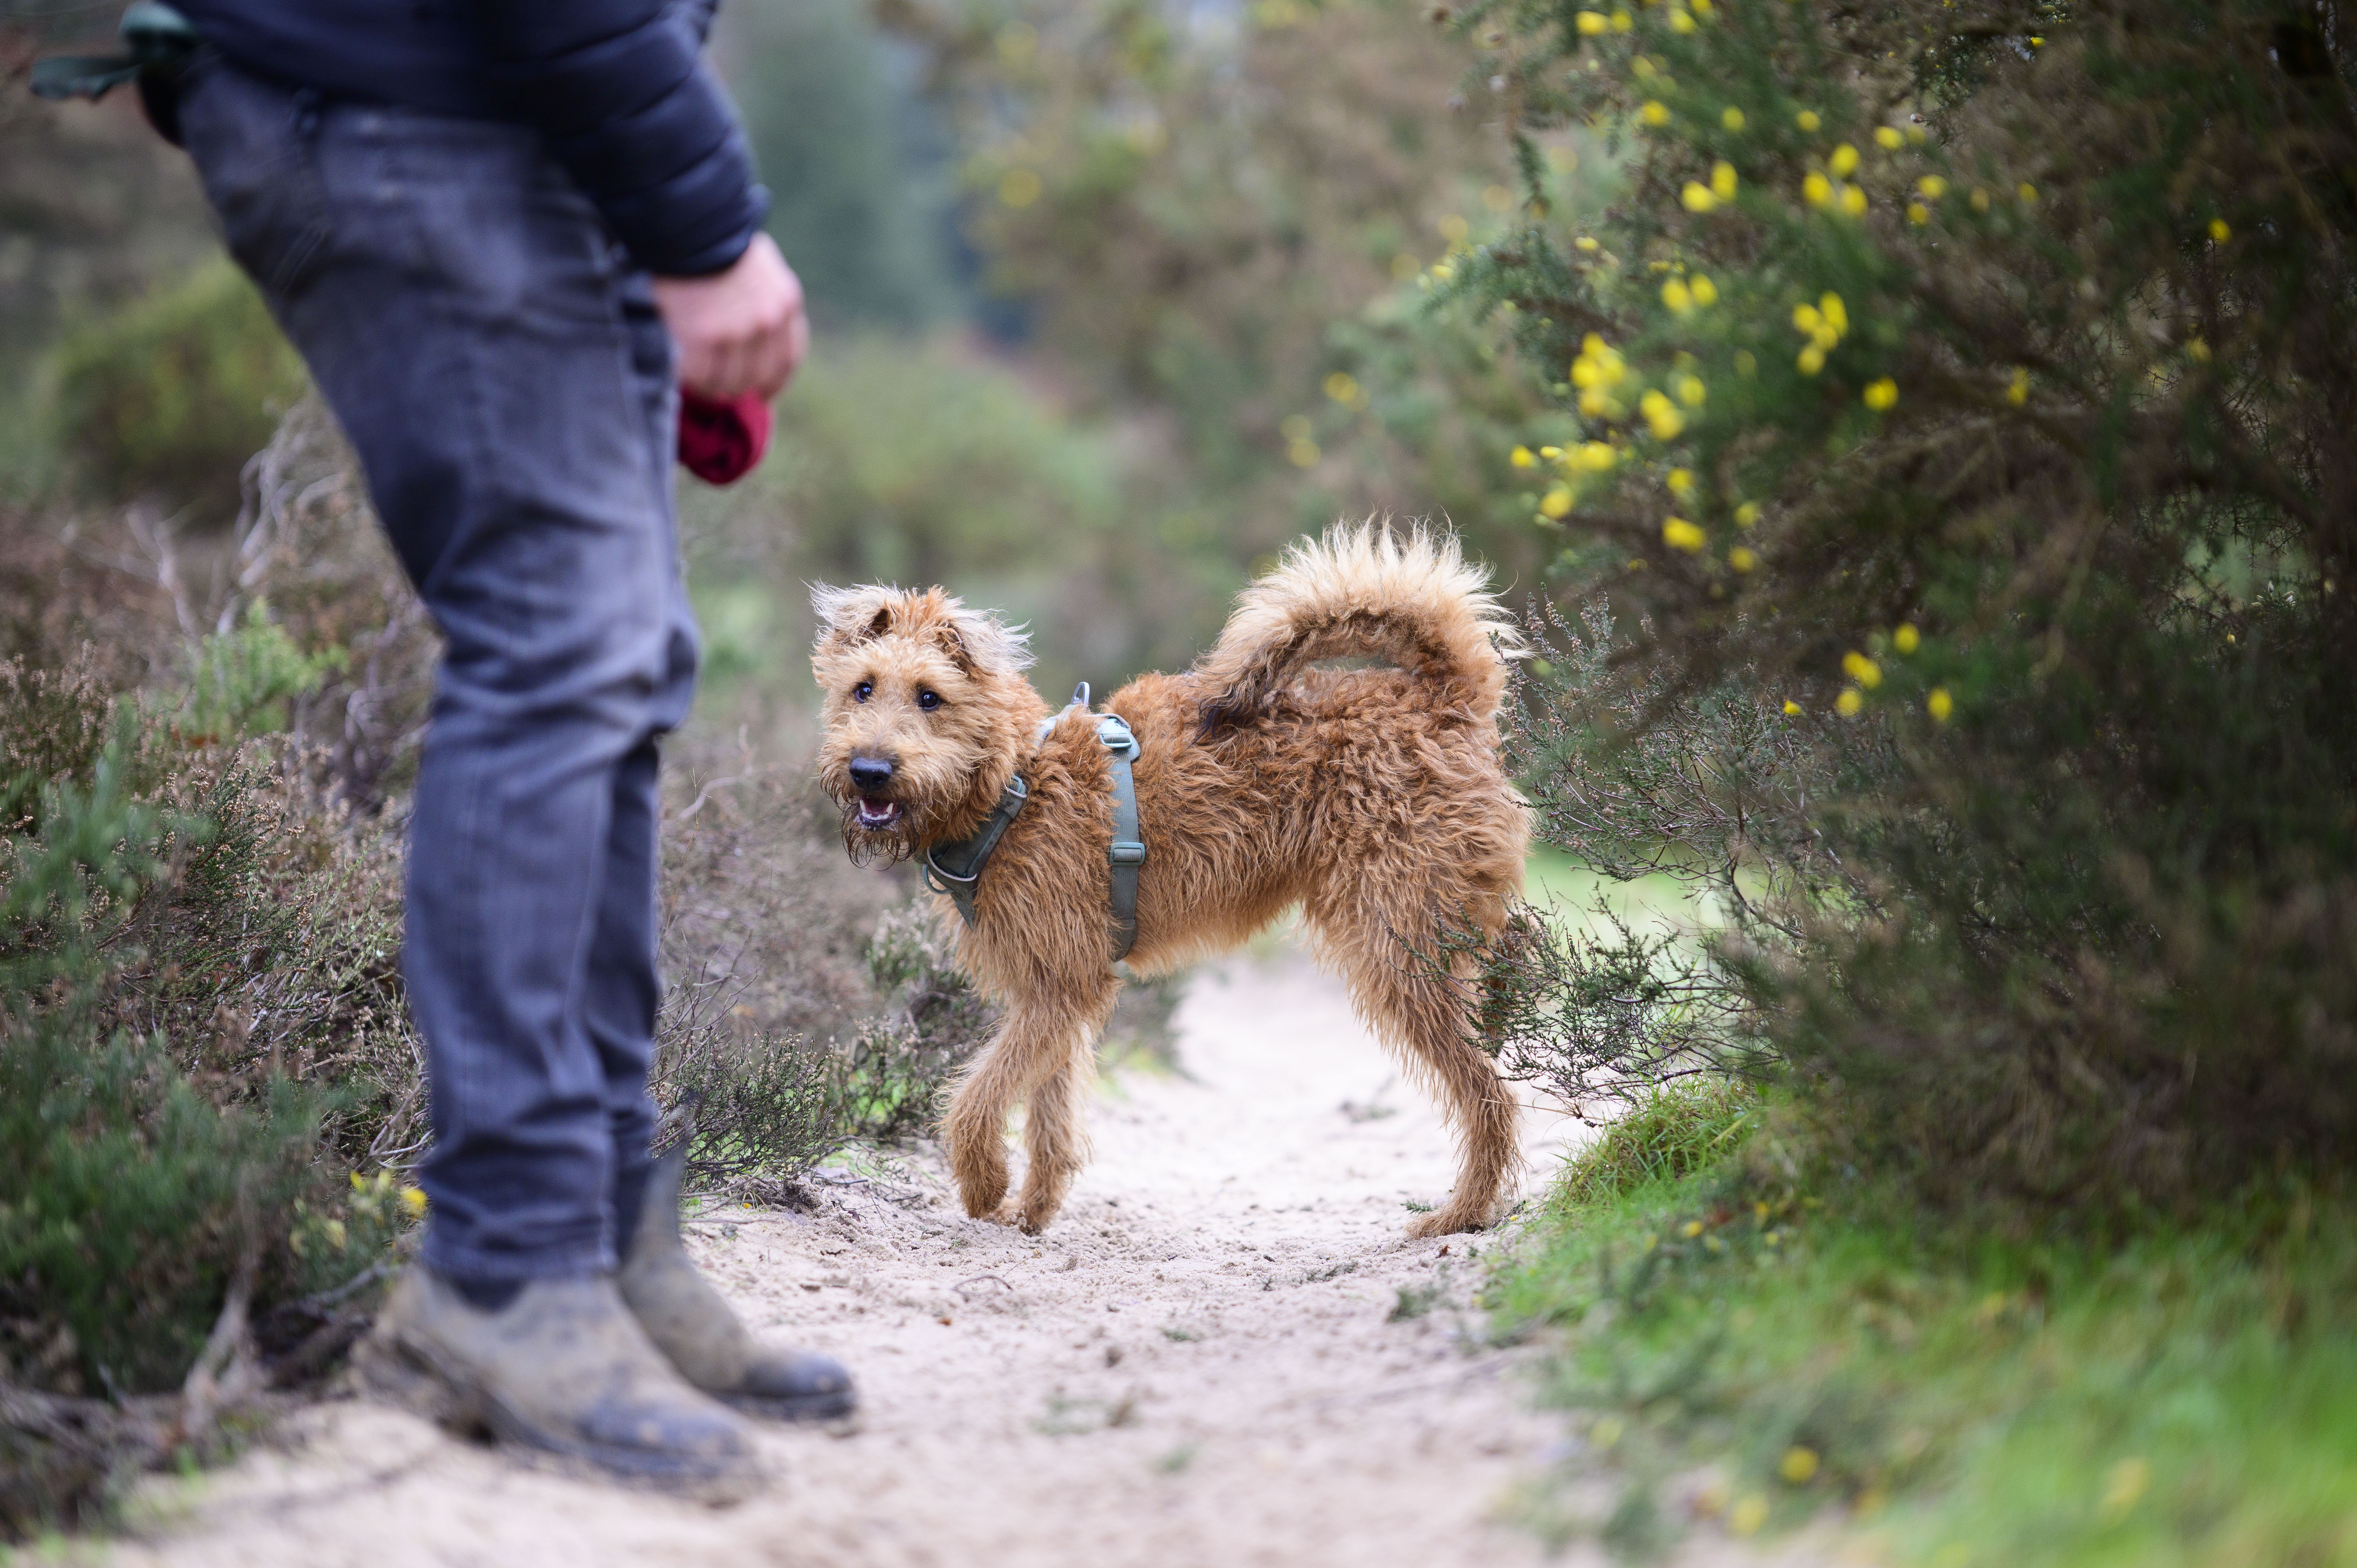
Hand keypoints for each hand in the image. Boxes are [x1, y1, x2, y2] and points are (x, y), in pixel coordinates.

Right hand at [651, 233, 808, 399]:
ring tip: (695, 374)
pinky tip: (680, 368)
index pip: (787, 358)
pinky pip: (698, 376)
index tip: (763, 393)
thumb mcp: (758, 265)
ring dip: (710, 385)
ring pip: (725, 382)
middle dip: (736, 386)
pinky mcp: (703, 338)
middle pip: (755, 377)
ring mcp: (736, 331)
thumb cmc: (714, 239)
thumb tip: (759, 338)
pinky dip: (688, 378)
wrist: (684, 222)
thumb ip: (765, 299)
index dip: (773, 381)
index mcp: (785, 301)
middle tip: (717, 383)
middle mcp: (766, 321)